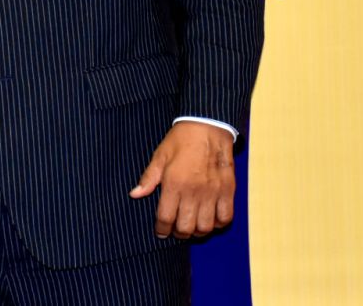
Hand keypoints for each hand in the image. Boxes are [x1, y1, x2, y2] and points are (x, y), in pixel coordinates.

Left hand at [129, 121, 236, 237]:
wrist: (207, 128)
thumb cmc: (180, 141)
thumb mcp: (159, 156)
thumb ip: (149, 178)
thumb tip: (135, 194)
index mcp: (174, 183)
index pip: (166, 217)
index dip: (161, 229)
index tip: (160, 232)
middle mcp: (194, 191)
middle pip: (186, 227)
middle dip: (178, 234)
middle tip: (175, 231)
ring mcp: (212, 193)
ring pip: (206, 227)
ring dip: (197, 232)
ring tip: (192, 227)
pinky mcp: (228, 191)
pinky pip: (225, 218)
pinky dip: (218, 224)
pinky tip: (210, 220)